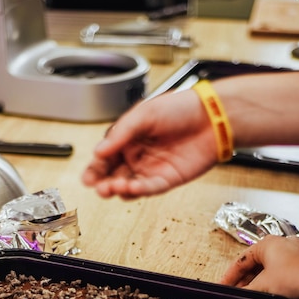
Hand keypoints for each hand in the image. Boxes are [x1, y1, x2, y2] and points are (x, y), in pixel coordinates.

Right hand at [82, 89, 217, 198]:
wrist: (211, 117)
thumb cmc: (181, 108)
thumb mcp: (144, 113)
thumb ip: (121, 133)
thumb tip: (99, 150)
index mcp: (128, 138)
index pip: (105, 158)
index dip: (95, 169)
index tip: (88, 178)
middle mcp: (137, 156)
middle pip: (114, 175)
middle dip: (103, 183)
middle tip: (98, 187)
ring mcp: (151, 169)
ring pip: (129, 185)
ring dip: (118, 189)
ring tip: (113, 188)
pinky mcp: (166, 179)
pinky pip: (149, 188)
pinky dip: (138, 191)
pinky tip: (131, 188)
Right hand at [220, 235, 298, 298]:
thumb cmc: (293, 277)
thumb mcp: (261, 286)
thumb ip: (245, 291)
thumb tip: (235, 296)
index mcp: (266, 244)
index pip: (241, 260)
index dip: (230, 276)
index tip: (223, 286)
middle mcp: (279, 245)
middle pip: (254, 264)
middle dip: (244, 280)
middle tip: (236, 293)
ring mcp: (292, 255)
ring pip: (267, 270)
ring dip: (257, 283)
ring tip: (249, 296)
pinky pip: (280, 274)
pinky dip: (271, 284)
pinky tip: (267, 294)